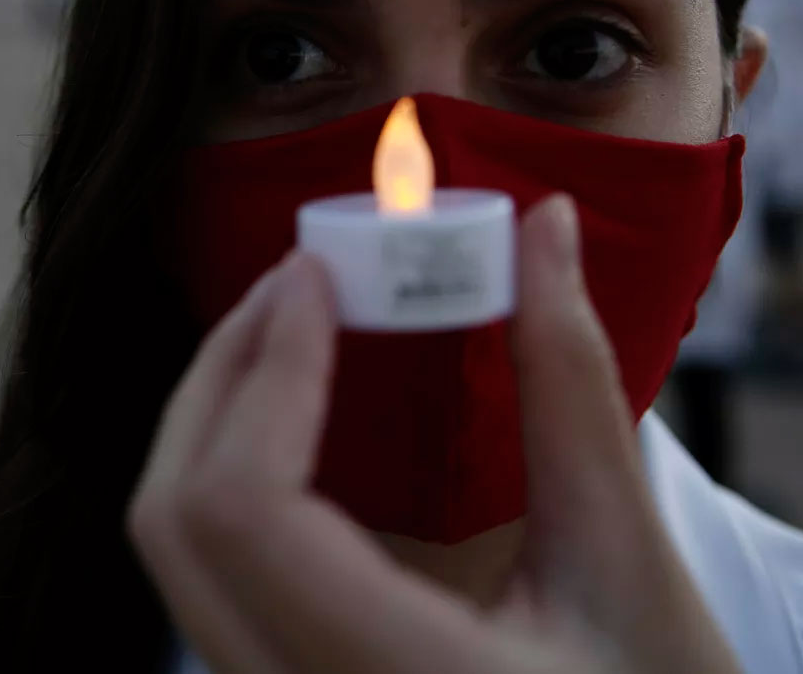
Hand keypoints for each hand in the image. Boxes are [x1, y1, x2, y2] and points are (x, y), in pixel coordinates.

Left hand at [128, 195, 740, 673]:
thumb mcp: (628, 560)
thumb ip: (571, 386)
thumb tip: (546, 228)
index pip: (247, 509)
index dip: (264, 371)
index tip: (312, 275)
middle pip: (175, 523)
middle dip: (224, 376)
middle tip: (297, 283)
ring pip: (174, 553)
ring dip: (216, 419)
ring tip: (293, 330)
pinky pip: (206, 575)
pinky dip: (230, 473)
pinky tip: (293, 416)